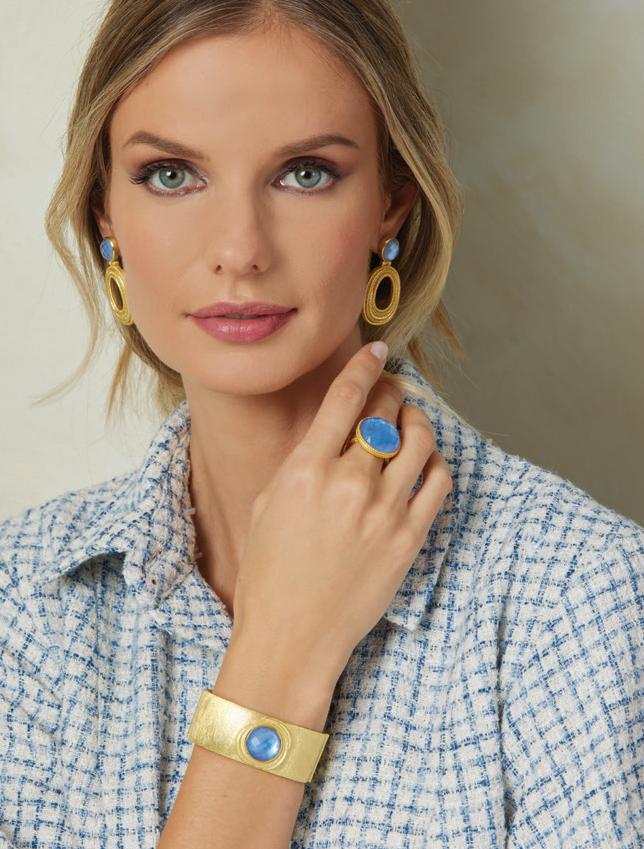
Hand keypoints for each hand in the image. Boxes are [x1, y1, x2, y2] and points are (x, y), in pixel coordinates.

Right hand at [230, 343, 452, 687]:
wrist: (293, 636)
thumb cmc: (269, 574)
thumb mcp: (268, 505)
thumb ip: (302, 463)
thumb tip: (332, 433)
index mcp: (305, 470)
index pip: (345, 397)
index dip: (364, 365)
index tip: (376, 349)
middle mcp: (349, 484)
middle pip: (387, 412)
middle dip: (392, 391)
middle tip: (392, 390)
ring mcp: (384, 511)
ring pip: (421, 440)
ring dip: (419, 421)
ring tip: (412, 421)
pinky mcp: (410, 538)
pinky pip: (438, 482)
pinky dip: (436, 462)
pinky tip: (425, 462)